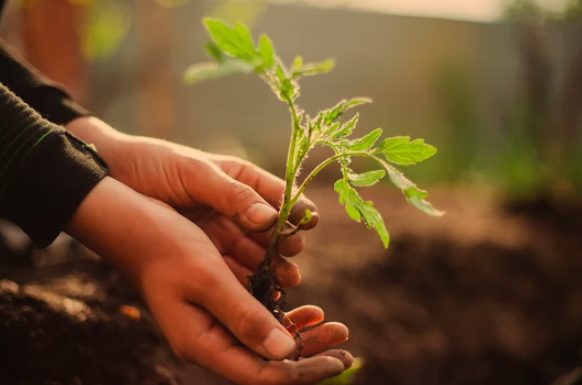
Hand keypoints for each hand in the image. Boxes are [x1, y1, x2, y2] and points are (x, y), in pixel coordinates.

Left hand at [66, 117, 317, 284]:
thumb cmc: (154, 165)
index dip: (298, 212)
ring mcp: (223, 232)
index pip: (282, 196)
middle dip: (286, 248)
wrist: (109, 180)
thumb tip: (271, 219)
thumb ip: (233, 195)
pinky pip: (234, 268)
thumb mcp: (194, 173)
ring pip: (257, 254)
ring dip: (271, 269)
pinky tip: (256, 293)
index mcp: (243, 179)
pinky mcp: (206, 253)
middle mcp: (239, 208)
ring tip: (281, 285)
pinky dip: (247, 281)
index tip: (307, 227)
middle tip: (290, 265)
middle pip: (274, 232)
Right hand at [67, 177, 352, 384]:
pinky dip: (279, 313)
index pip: (263, 374)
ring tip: (329, 321)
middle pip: (267, 360)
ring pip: (262, 340)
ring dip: (297, 333)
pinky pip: (252, 317)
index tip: (341, 358)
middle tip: (345, 337)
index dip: (305, 370)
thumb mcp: (207, 278)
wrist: (129, 220)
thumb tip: (285, 354)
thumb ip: (245, 316)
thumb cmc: (163, 244)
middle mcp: (206, 340)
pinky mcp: (212, 303)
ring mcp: (209, 322)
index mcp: (201, 342)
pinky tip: (299, 302)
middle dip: (309, 352)